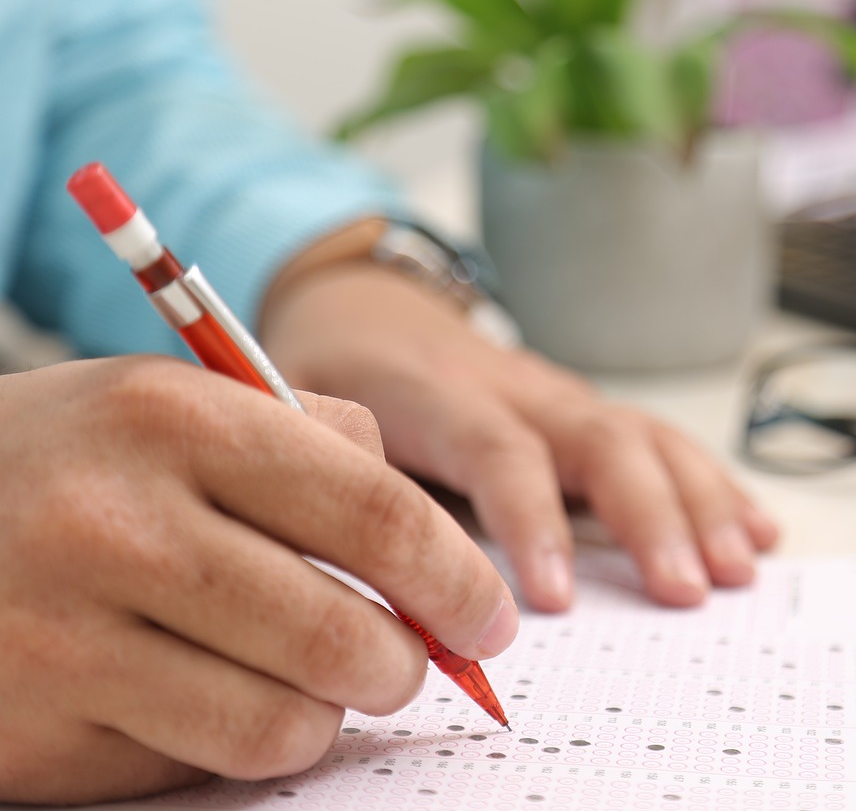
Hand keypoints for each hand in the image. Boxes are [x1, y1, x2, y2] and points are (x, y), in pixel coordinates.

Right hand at [0, 357, 516, 804]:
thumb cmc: (73, 461)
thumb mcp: (180, 403)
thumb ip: (316, 441)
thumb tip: (435, 546)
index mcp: (176, 417)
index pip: (374, 511)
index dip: (458, 578)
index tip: (495, 618)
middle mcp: (117, 523)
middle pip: (344, 636)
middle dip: (405, 665)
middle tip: (404, 661)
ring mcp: (65, 636)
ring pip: (285, 723)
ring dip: (322, 713)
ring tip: (303, 677)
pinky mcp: (37, 729)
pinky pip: (201, 766)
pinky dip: (238, 743)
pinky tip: (211, 699)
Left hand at [259, 261, 779, 612]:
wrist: (373, 314)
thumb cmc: (344, 381)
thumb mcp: (313, 421)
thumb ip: (342, 484)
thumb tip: (372, 581)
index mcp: (443, 394)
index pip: (500, 450)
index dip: (532, 520)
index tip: (552, 600)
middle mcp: (519, 390)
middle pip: (599, 439)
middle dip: (650, 517)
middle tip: (684, 590)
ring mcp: (562, 399)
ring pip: (645, 438)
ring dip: (699, 505)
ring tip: (735, 570)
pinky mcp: (588, 413)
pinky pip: (662, 442)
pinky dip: (713, 487)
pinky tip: (755, 527)